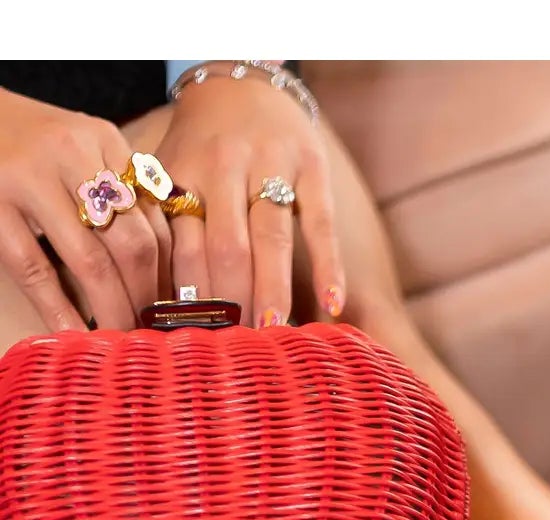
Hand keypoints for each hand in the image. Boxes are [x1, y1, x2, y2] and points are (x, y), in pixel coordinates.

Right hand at [0, 88, 169, 331]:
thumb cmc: (30, 146)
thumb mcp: (81, 153)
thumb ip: (120, 198)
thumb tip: (159, 278)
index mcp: (105, 142)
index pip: (155, 222)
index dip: (167, 278)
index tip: (169, 313)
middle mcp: (73, 154)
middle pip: (133, 244)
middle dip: (145, 300)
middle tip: (147, 334)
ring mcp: (30, 179)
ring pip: (91, 261)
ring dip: (112, 310)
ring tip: (117, 341)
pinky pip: (35, 270)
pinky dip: (59, 310)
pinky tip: (72, 336)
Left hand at [157, 72, 343, 326]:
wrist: (242, 80)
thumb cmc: (202, 149)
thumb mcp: (172, 176)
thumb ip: (167, 230)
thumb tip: (161, 311)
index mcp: (181, 176)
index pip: (183, 252)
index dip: (191, 304)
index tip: (198, 348)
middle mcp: (221, 166)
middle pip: (226, 248)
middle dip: (233, 304)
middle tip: (240, 352)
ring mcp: (269, 163)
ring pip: (270, 238)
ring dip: (273, 290)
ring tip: (276, 334)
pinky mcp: (311, 164)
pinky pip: (320, 223)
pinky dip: (328, 266)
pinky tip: (332, 305)